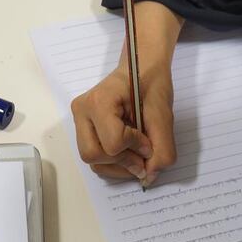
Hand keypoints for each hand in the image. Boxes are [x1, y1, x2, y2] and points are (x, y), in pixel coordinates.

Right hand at [70, 1, 182, 186]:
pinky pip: (93, 156)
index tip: (149, 141)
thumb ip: (162, 147)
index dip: (136, 149)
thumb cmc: (151, 82)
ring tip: (137, 154)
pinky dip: (112, 162)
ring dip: (118, 166)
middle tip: (144, 155)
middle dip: (123, 162)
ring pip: (92, 160)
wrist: (142, 66)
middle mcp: (82, 110)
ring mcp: (79, 119)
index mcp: (99, 101)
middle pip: (94, 155)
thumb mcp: (163, 115)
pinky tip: (128, 152)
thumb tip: (150, 176)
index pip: (113, 143)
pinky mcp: (83, 126)